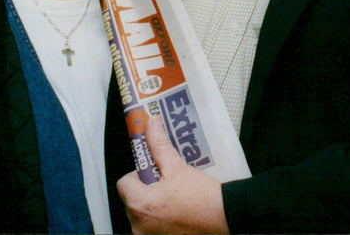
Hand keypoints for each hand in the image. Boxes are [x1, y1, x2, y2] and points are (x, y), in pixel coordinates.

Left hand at [117, 115, 229, 233]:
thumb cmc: (203, 198)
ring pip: (142, 213)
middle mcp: (140, 226)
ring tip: (174, 198)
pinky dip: (160, 218)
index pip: (124, 183)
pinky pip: (152, 226)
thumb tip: (151, 125)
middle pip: (132, 199)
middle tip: (167, 184)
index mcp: (140, 205)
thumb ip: (158, 144)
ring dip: (153, 204)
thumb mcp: (177, 166)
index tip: (154, 172)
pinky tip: (177, 212)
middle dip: (146, 189)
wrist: (225, 217)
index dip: (139, 174)